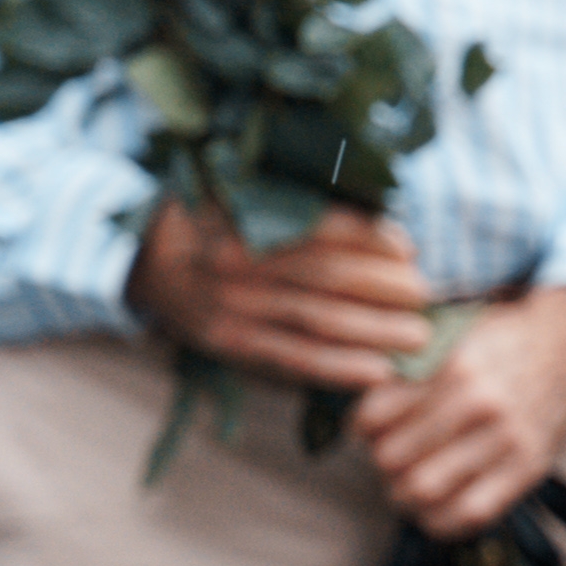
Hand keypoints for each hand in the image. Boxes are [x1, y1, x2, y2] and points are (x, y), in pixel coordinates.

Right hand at [131, 202, 434, 392]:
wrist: (139, 256)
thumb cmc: (210, 218)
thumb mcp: (243, 192)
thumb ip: (301, 205)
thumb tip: (381, 225)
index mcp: (244, 216)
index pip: (324, 229)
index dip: (373, 241)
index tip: (408, 250)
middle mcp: (238, 262)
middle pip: (329, 277)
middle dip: (387, 289)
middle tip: (426, 295)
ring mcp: (230, 305)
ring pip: (317, 320)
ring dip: (376, 332)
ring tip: (418, 336)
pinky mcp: (226, 341)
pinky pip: (290, 359)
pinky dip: (338, 368)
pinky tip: (378, 372)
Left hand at [351, 289, 565, 543]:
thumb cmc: (498, 341)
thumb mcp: (450, 334)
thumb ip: (406, 366)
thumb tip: (362, 415)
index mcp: (452, 365)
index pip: (374, 416)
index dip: (361, 429)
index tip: (370, 430)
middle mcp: (479, 402)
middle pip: (392, 458)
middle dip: (382, 464)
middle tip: (390, 459)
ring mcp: (507, 438)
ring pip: (424, 489)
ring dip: (404, 494)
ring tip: (408, 485)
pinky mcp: (529, 466)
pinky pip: (470, 513)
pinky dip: (440, 520)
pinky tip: (435, 509)